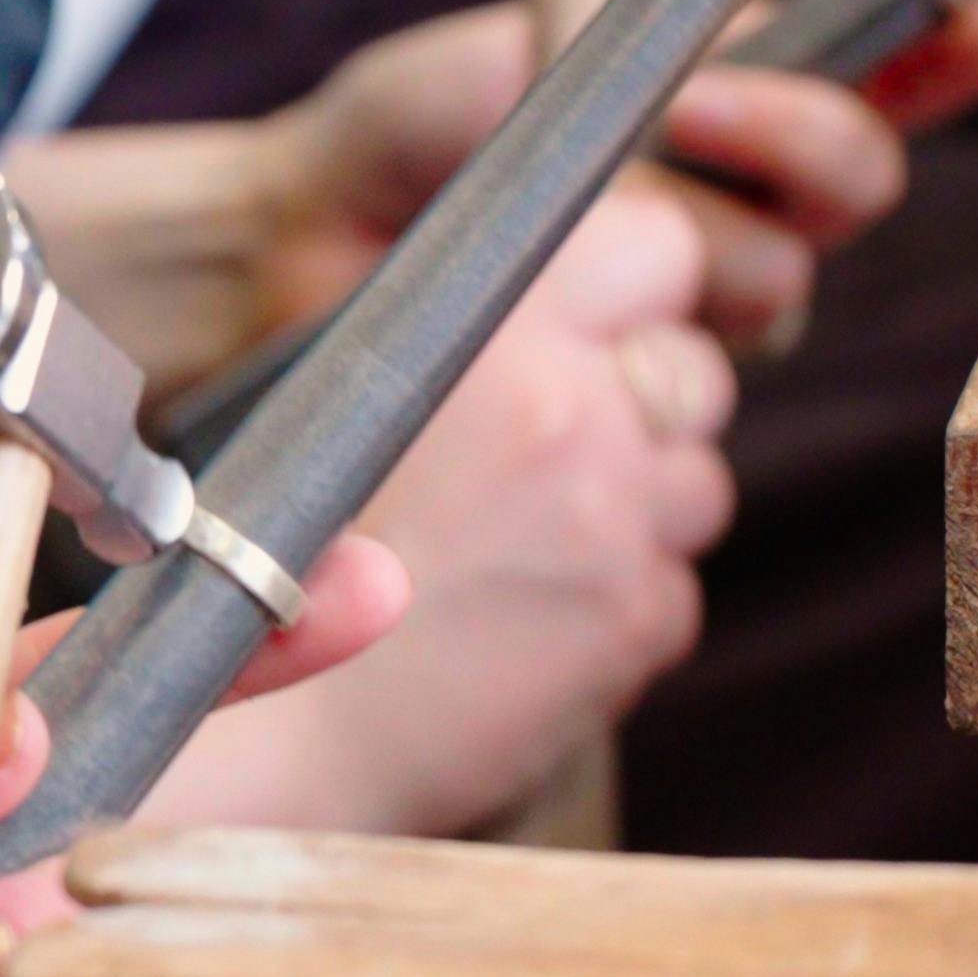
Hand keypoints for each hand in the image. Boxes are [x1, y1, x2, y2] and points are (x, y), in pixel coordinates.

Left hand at [4, 0, 977, 383]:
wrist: (282, 264)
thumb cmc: (378, 151)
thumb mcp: (489, 69)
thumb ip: (621, 50)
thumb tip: (747, 44)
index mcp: (708, 124)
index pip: (864, 90)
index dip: (936, 52)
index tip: (966, 12)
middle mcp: (721, 228)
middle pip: (843, 196)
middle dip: (786, 142)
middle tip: (692, 110)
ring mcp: (683, 335)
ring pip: (763, 304)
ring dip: (690, 257)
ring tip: (579, 228)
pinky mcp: (639, 438)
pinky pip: (687, 421)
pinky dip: (638, 368)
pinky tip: (579, 355)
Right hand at [139, 184, 729, 838]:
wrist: (282, 729)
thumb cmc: (282, 561)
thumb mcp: (346, 402)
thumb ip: (455, 343)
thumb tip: (554, 316)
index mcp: (493, 333)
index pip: (659, 247)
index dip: (643, 286)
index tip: (608, 326)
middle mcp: (573, 413)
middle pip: (694, 373)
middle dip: (641, 411)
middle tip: (550, 463)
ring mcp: (619, 521)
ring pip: (695, 485)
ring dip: (634, 513)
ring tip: (523, 555)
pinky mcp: (640, 618)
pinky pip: (672, 587)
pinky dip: (618, 606)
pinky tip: (526, 625)